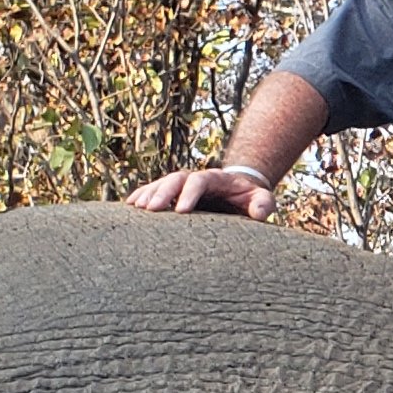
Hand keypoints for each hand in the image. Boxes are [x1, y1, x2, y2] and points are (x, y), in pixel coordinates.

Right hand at [122, 166, 275, 219]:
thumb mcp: (262, 199)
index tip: (181, 211)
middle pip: (175, 179)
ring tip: (135, 208)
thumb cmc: (251, 198)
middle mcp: (196, 178)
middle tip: (150, 210)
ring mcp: (183, 185)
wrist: (240, 191)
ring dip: (148, 193)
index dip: (189, 193)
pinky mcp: (174, 193)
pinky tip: (129, 206)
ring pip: (161, 184)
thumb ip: (263, 204)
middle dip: (162, 193)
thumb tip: (260, 213)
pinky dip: (142, 196)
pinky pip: (155, 191)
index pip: (200, 181)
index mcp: (216, 179)